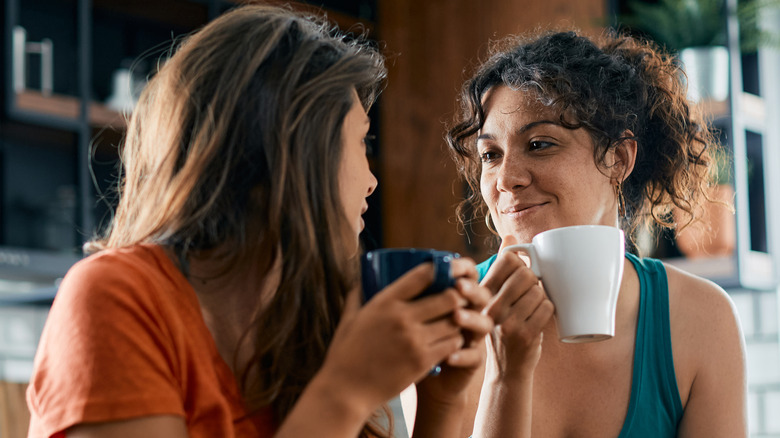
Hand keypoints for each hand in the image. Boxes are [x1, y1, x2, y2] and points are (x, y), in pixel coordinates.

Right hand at [317, 261, 470, 415]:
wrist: (346, 391)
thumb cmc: (345, 353)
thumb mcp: (349, 317)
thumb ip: (358, 294)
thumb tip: (364, 277)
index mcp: (385, 302)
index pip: (423, 275)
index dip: (439, 269)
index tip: (444, 271)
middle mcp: (403, 318)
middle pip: (449, 297)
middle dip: (457, 295)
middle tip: (457, 298)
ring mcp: (415, 340)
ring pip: (455, 321)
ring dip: (458, 319)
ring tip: (455, 320)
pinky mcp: (423, 361)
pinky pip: (452, 344)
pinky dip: (455, 340)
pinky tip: (450, 339)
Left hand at [415, 258, 493, 407]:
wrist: (410, 373)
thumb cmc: (403, 338)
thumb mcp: (404, 313)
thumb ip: (404, 294)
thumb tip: (381, 268)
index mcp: (454, 296)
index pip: (468, 276)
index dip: (464, 269)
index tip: (453, 265)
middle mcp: (468, 313)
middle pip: (481, 296)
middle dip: (471, 290)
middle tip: (458, 287)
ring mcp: (473, 336)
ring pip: (484, 323)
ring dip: (471, 319)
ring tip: (456, 316)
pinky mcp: (472, 360)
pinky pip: (474, 356)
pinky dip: (462, 355)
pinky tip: (449, 356)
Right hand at [482, 237, 554, 380]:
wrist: (507, 370)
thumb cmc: (503, 327)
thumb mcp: (493, 298)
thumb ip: (500, 267)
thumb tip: (509, 237)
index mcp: (482, 293)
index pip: (506, 260)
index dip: (520, 265)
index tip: (519, 277)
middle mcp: (490, 306)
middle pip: (526, 273)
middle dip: (534, 282)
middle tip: (529, 295)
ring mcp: (507, 322)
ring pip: (539, 291)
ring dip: (542, 298)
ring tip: (532, 311)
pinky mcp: (524, 334)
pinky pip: (547, 308)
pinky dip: (549, 311)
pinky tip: (539, 320)